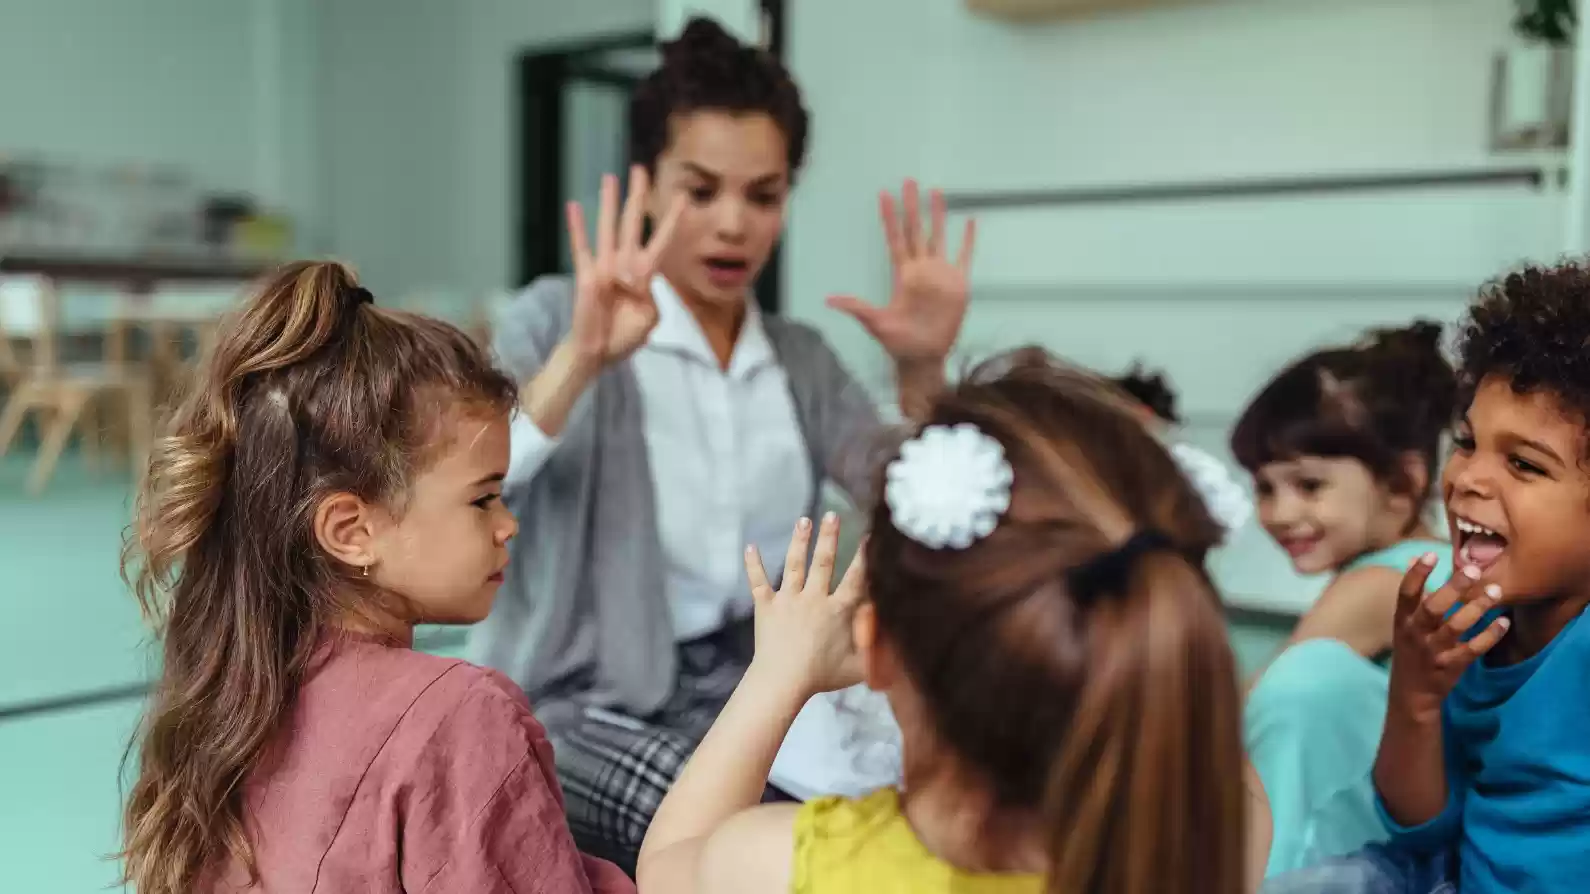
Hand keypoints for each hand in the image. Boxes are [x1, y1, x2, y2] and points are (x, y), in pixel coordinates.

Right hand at [566, 166, 683, 368]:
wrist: (599, 352)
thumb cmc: (624, 337)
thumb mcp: (650, 320)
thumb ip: (650, 299)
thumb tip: (631, 278)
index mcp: (645, 274)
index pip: (661, 240)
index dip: (672, 220)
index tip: (683, 196)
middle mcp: (625, 264)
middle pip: (633, 223)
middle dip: (638, 196)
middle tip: (641, 170)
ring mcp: (604, 267)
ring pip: (608, 228)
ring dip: (608, 203)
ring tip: (610, 177)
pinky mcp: (587, 275)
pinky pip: (581, 248)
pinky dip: (577, 228)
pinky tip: (573, 206)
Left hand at [744, 513, 866, 697]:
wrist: (783, 681)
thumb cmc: (822, 677)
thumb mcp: (858, 667)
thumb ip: (876, 651)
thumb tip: (897, 640)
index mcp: (838, 610)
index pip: (856, 578)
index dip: (865, 556)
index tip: (870, 536)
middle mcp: (814, 599)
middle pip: (824, 561)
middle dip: (829, 536)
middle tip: (832, 515)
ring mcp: (788, 600)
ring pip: (794, 564)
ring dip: (799, 541)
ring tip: (803, 520)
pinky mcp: (766, 607)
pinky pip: (758, 582)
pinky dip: (753, 564)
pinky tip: (749, 546)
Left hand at [827, 180, 975, 366]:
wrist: (923, 357)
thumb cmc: (898, 342)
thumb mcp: (875, 322)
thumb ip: (856, 307)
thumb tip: (828, 299)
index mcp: (902, 274)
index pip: (895, 239)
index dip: (889, 217)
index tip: (884, 195)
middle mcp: (921, 269)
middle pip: (915, 230)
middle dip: (912, 206)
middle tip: (909, 181)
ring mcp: (940, 275)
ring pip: (938, 236)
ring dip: (938, 215)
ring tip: (936, 191)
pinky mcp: (958, 284)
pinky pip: (964, 256)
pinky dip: (967, 240)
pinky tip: (969, 221)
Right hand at [1388, 556, 1509, 722]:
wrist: (1411, 693)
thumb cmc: (1410, 650)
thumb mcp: (1404, 623)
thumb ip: (1413, 595)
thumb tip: (1413, 560)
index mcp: (1402, 620)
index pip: (1406, 593)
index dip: (1417, 573)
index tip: (1432, 554)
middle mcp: (1416, 634)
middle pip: (1433, 608)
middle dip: (1454, 588)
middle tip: (1474, 569)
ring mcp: (1434, 651)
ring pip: (1456, 627)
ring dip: (1478, 608)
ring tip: (1496, 591)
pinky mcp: (1452, 666)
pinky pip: (1474, 649)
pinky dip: (1491, 635)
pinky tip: (1504, 621)